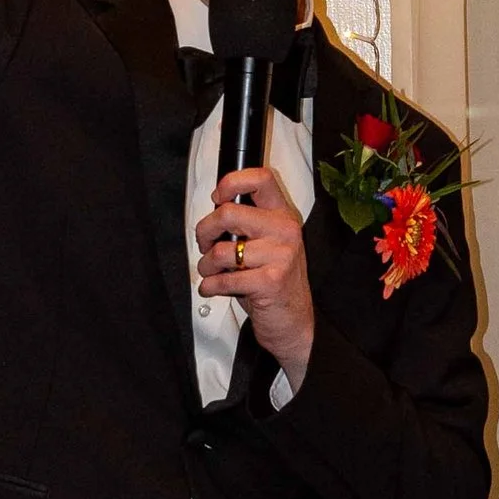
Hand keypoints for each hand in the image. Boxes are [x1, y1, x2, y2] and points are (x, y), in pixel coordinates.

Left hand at [196, 168, 316, 383]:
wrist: (294, 321)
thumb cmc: (273, 281)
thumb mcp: (267, 244)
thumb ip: (248, 223)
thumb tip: (216, 206)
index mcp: (283, 215)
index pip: (261, 178)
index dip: (231, 182)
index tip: (218, 198)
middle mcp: (285, 230)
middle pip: (228, 213)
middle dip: (204, 231)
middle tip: (206, 244)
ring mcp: (280, 255)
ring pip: (221, 250)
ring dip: (205, 265)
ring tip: (211, 272)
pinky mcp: (270, 281)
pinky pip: (224, 278)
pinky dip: (210, 286)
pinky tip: (213, 288)